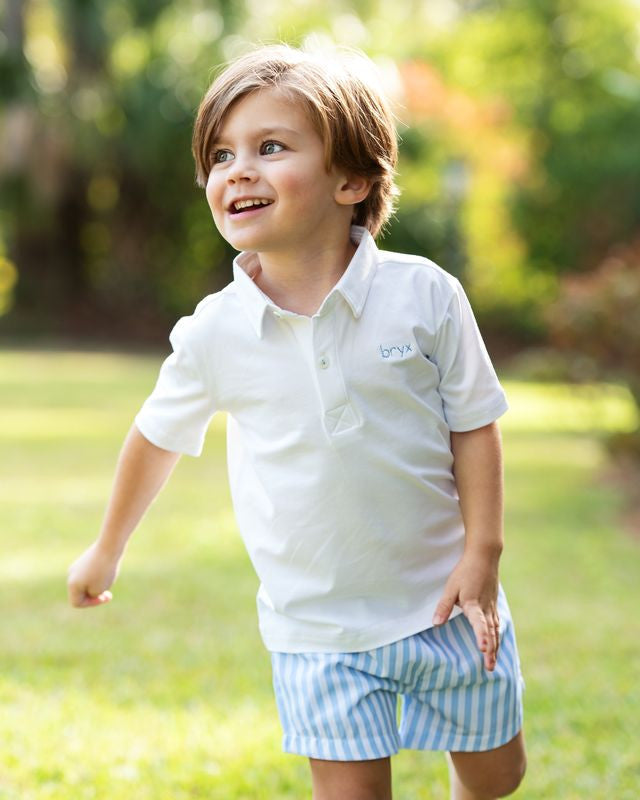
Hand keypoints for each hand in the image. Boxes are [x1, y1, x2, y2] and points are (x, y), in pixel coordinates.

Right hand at [67, 541, 119, 607]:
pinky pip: (90, 573)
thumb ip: (91, 595)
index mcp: (71, 584)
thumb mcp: (99, 590)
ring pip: (86, 583)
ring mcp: (76, 566)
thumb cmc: (104, 570)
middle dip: (95, 594)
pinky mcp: (84, 559)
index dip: (91, 603)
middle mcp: (71, 574)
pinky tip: (107, 568)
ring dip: (98, 584)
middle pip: (81, 593)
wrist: (110, 546)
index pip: (76, 603)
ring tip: (108, 576)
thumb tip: (88, 590)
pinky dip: (99, 575)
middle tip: (108, 591)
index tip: (104, 595)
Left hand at [432, 550, 500, 670]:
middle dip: (490, 651)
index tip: (483, 649)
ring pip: (495, 631)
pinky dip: (497, 636)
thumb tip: (435, 623)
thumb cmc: (465, 571)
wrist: (484, 557)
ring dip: (495, 647)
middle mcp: (485, 608)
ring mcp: (491, 607)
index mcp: (473, 604)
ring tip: (492, 663)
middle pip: (490, 633)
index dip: (481, 636)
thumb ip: (444, 606)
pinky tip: (496, 643)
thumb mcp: (451, 587)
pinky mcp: (493, 604)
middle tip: (489, 668)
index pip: (479, 623)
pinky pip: (497, 624)